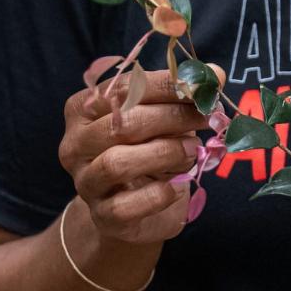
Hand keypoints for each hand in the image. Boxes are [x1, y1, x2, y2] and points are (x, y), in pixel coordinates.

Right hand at [58, 66, 210, 245]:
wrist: (135, 206)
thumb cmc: (148, 146)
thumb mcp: (162, 115)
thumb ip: (182, 94)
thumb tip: (213, 74)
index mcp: (83, 107)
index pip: (124, 87)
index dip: (167, 85)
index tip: (205, 85)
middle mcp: (76, 143)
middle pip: (122, 124)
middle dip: (173, 117)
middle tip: (207, 118)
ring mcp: (85, 181)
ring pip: (118, 162)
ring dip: (165, 153)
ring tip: (193, 150)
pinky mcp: (101, 216)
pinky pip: (126, 206)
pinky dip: (158, 194)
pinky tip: (175, 187)